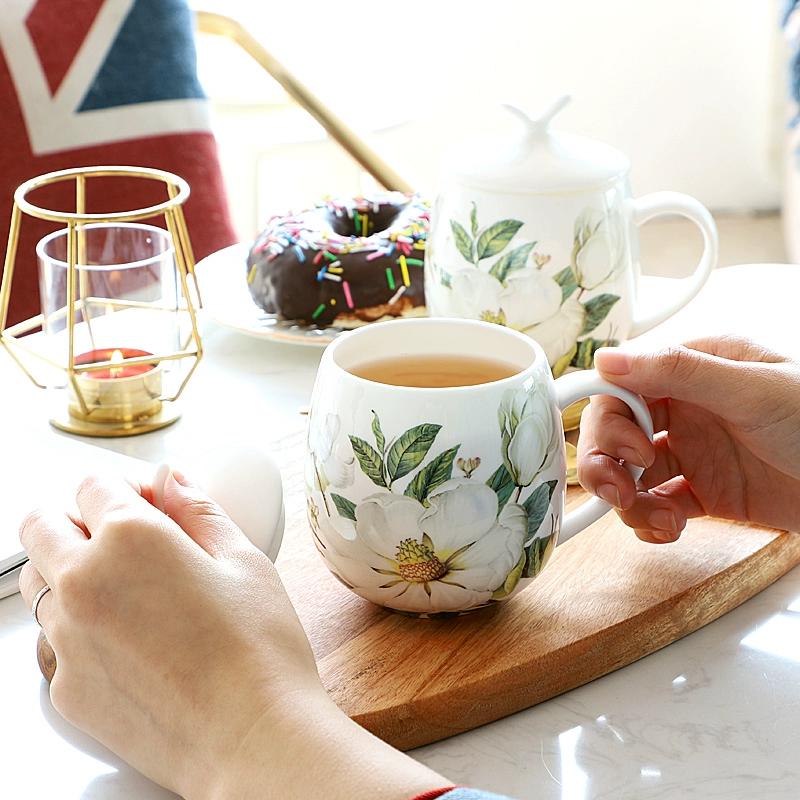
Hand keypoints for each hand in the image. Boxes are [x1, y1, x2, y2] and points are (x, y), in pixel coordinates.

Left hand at [18, 473, 445, 799]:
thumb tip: (172, 477)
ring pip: (40, 582)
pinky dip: (77, 628)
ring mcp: (65, 639)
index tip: (153, 506)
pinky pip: (51, 641)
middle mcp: (82, 582)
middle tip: (129, 542)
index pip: (92, 485)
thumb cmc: (259, 648)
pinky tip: (130, 644)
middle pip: (42, 525)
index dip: (126, 488)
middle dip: (79, 520)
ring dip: (71, 571)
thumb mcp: (243, 559)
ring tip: (131, 594)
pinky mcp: (65, 688)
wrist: (252, 738)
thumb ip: (198, 508)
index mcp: (129, 538)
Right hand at [578, 335, 799, 542]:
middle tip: (620, 489)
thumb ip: (678, 371)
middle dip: (607, 462)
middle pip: (617, 431)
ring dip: (629, 499)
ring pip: (631, 473)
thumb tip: (607, 357)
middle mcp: (689, 409)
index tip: (619, 448)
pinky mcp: (705, 493)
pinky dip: (651, 521)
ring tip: (654, 517)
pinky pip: (657, 505)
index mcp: (696, 370)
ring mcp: (695, 452)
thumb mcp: (753, 391)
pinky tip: (668, 528)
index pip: (625, 385)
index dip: (610, 417)